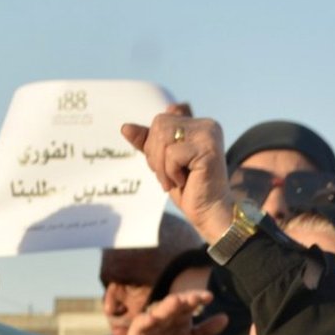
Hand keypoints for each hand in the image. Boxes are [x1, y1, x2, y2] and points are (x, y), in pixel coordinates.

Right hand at [118, 290, 227, 334]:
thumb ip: (207, 331)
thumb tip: (225, 317)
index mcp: (179, 315)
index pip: (189, 302)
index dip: (198, 297)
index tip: (209, 297)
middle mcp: (166, 315)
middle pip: (175, 303)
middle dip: (185, 299)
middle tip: (196, 297)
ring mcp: (151, 322)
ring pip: (159, 311)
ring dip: (167, 306)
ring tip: (177, 301)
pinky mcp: (137, 332)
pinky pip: (141, 325)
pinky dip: (146, 321)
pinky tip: (153, 319)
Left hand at [122, 115, 233, 244]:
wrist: (209, 214)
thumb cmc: (190, 190)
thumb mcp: (163, 162)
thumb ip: (148, 143)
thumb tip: (125, 128)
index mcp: (199, 124)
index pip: (161, 120)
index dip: (154, 144)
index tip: (168, 165)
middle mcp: (207, 125)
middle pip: (160, 125)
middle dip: (155, 154)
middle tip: (167, 176)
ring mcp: (209, 136)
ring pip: (163, 138)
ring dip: (162, 166)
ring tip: (174, 181)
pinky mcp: (207, 150)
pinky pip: (172, 153)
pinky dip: (171, 172)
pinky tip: (184, 182)